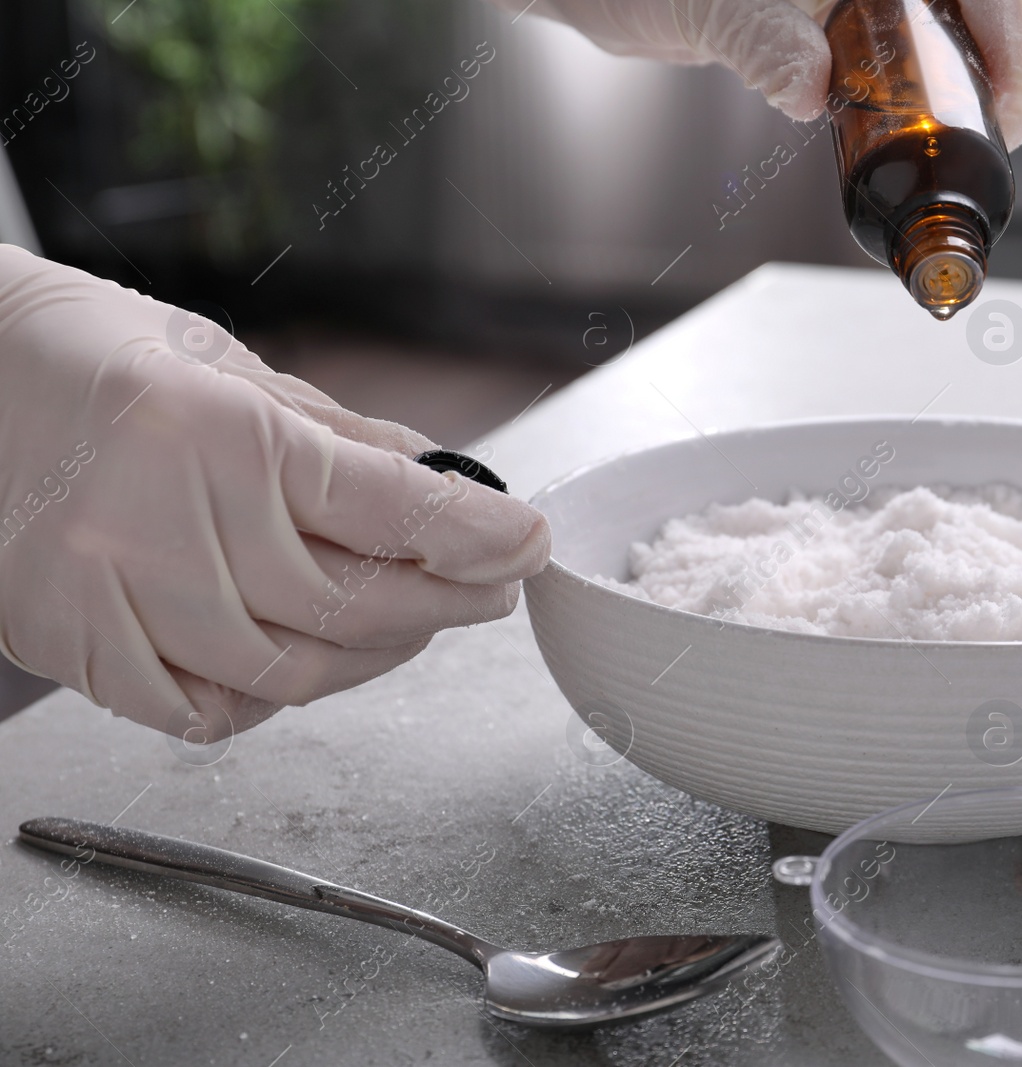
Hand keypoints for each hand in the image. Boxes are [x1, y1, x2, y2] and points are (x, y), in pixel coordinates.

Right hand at [0, 247, 550, 739]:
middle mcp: (159, 515)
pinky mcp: (68, 643)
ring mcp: (106, 591)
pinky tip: (301, 659)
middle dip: (443, 604)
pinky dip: (268, 697)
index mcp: (214, 430)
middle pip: (345, 604)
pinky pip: (198, 711)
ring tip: (410, 624)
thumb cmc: (88, 354)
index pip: (384, 505)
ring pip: (283, 671)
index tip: (527, 543)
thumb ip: (339, 436)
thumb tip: (447, 478)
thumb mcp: (226, 364)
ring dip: (370, 657)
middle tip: (489, 591)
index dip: (475, 534)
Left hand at [523, 0, 1021, 145]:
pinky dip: (931, 83)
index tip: (1012, 97)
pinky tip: (928, 123)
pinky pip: (911, 41)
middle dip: (1008, 58)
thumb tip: (810, 86)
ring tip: (978, 137)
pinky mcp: (837, 11)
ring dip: (975, 73)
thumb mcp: (711, 5)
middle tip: (999, 134)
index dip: (1015, 31)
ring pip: (952, 20)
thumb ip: (764, 41)